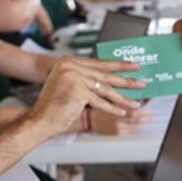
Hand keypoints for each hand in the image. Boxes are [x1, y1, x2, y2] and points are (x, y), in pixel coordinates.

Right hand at [27, 57, 144, 136]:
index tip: (132, 65)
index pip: (98, 62)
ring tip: (136, 102)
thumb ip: (85, 77)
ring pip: (104, 88)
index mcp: (68, 61)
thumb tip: (110, 77)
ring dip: (122, 97)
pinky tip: (122, 111)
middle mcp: (70, 66)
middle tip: (141, 81)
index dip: (117, 65)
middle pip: (104, 74)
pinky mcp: (78, 91)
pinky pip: (100, 101)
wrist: (40, 119)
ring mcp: (74, 77)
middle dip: (125, 79)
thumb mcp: (69, 85)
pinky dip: (112, 108)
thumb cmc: (54, 105)